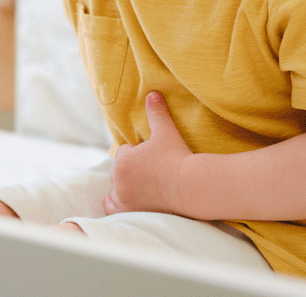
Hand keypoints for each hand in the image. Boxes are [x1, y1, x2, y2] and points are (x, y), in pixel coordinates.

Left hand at [104, 92, 193, 215]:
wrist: (190, 186)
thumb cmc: (177, 157)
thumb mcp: (166, 131)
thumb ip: (156, 112)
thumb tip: (152, 94)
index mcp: (122, 159)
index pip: (124, 153)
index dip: (137, 153)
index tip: (151, 157)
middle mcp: (118, 178)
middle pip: (119, 171)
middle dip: (130, 169)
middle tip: (150, 171)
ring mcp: (123, 197)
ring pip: (117, 189)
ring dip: (124, 186)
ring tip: (140, 185)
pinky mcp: (130, 211)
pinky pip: (115, 208)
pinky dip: (116, 205)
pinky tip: (120, 202)